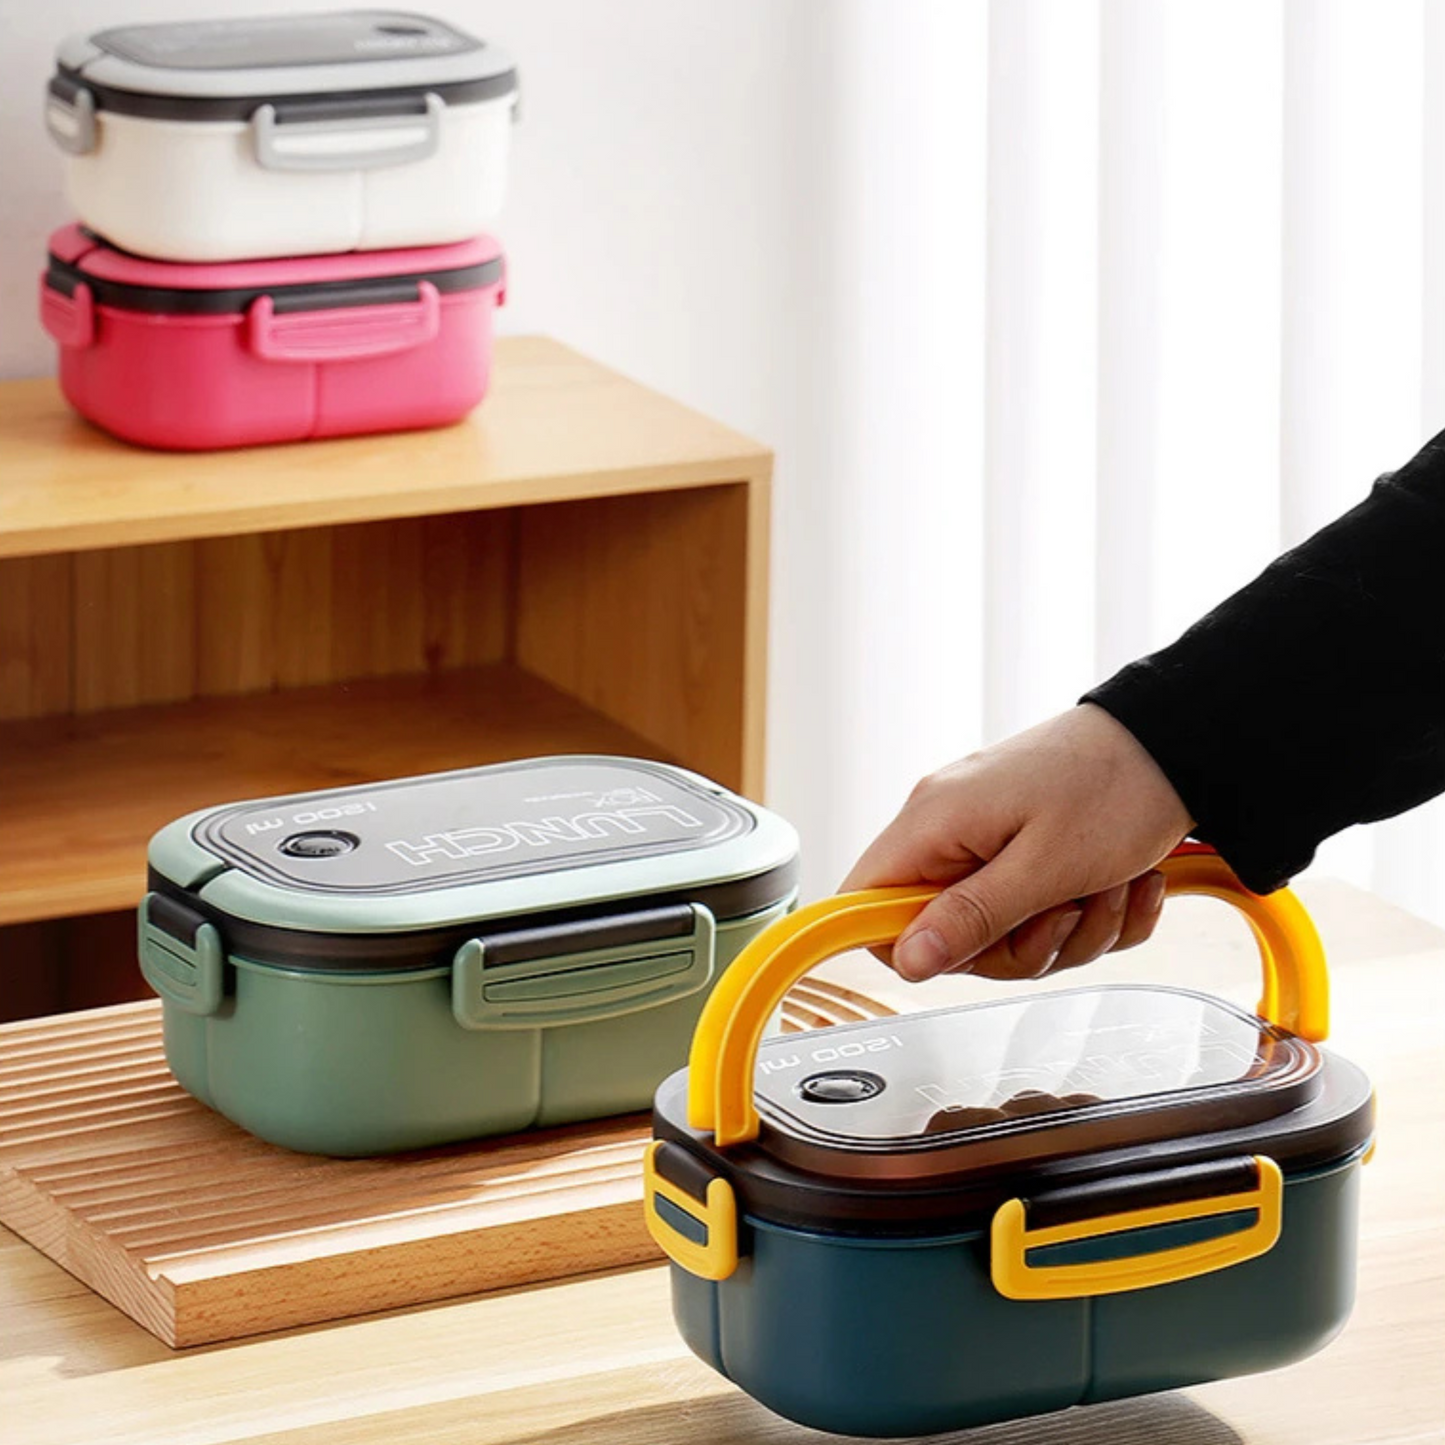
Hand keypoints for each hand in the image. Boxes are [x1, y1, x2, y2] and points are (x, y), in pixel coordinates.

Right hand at [840, 704, 1193, 981]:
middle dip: (1017, 944)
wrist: (1180, 745)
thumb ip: (970, 918)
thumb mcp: (1045, 868)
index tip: (968, 952)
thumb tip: (907, 960)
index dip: (903, 944)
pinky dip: (1091, 915)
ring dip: (1068, 931)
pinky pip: (1040, 916)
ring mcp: (988, 839)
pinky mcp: (1026, 850)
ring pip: (1001, 934)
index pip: (862, 901)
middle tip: (1064, 915)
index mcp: (934, 822)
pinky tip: (1123, 886)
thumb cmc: (1116, 786)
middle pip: (943, 934)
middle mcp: (950, 828)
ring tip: (1107, 889)